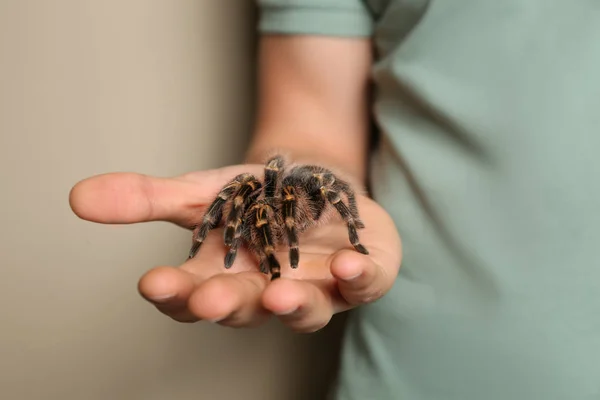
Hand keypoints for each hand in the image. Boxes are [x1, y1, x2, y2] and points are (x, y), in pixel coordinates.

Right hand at [69, 164, 401, 331]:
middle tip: (210, 297)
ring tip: (280, 293)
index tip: (152, 282)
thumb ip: (147, 199)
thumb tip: (79, 197)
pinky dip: (356, 278)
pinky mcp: (359, 275)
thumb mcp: (200, 192)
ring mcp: (316, 289)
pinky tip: (348, 264)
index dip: (172, 293)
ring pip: (304, 310)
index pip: (189, 296)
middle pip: (243, 308)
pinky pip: (361, 284)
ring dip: (292, 305)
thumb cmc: (253, 196)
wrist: (312, 182)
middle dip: (226, 305)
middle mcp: (266, 292)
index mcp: (221, 278)